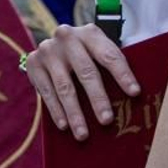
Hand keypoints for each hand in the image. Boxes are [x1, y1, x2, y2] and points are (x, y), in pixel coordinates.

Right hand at [23, 23, 140, 139]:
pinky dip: (56, 111)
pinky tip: (64, 126)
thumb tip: (134, 95)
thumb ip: (112, 65)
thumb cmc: (87, 53)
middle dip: (97, 99)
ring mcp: (48, 50)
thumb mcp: (99, 50)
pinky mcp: (33, 63)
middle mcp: (67, 37)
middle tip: (106, 121)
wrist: (55, 44)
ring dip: (75, 113)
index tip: (134, 93)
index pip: (109, 55)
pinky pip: (46, 92)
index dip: (123, 74)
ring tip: (83, 134)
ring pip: (64, 87)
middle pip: (86, 72)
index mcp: (90, 33)